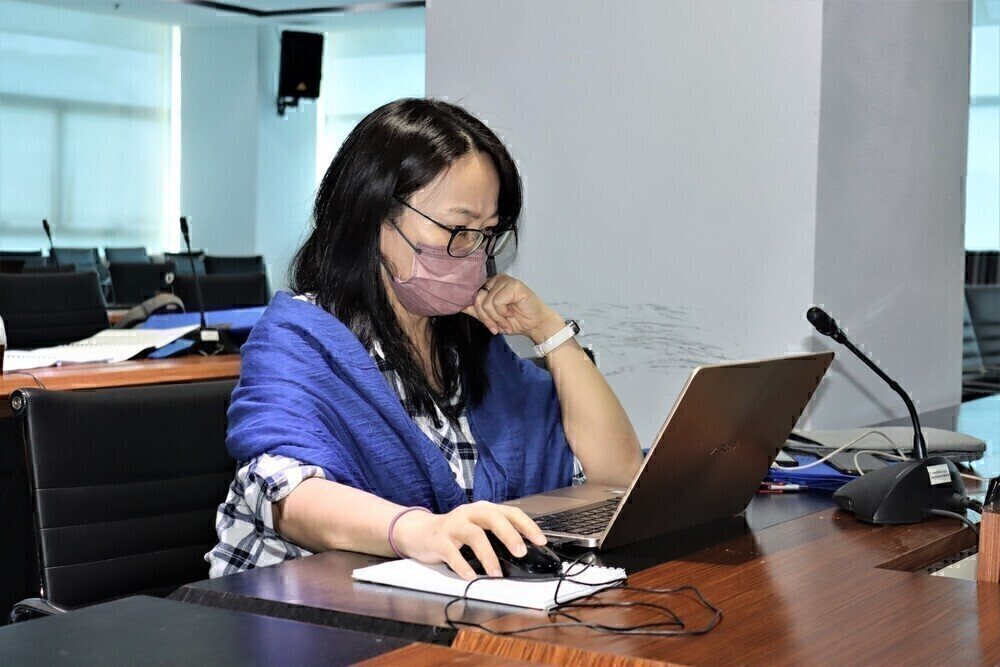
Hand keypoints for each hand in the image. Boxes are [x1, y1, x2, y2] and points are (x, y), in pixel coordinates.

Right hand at [392, 501, 546, 579]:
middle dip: (509, 535)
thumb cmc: (455, 533)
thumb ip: (496, 535)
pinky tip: (470, 576)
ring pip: (474, 535)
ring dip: (488, 555)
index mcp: (483, 510)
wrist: (419, 531)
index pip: (510, 512)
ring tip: (496, 573)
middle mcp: (469, 513)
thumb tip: (524, 552)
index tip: (540, 541)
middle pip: (493, 518)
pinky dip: (462, 565)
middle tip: (521, 552)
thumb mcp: (478, 528)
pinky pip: (452, 552)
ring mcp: (453, 525)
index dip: (527, 525)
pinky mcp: (439, 539)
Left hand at [462, 274, 564, 343]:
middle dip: (487, 318)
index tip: (490, 326)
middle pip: (478, 300)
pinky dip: (504, 313)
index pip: (472, 297)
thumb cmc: (515, 321)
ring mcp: (505, 280)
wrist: (535, 325)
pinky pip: (497, 302)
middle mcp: (495, 279)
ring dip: (497, 318)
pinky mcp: (513, 285)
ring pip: (487, 303)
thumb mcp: (491, 318)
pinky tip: (513, 313)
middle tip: (498, 326)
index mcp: (489, 285)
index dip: (478, 313)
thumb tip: (458, 306)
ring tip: (507, 321)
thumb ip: (476, 311)